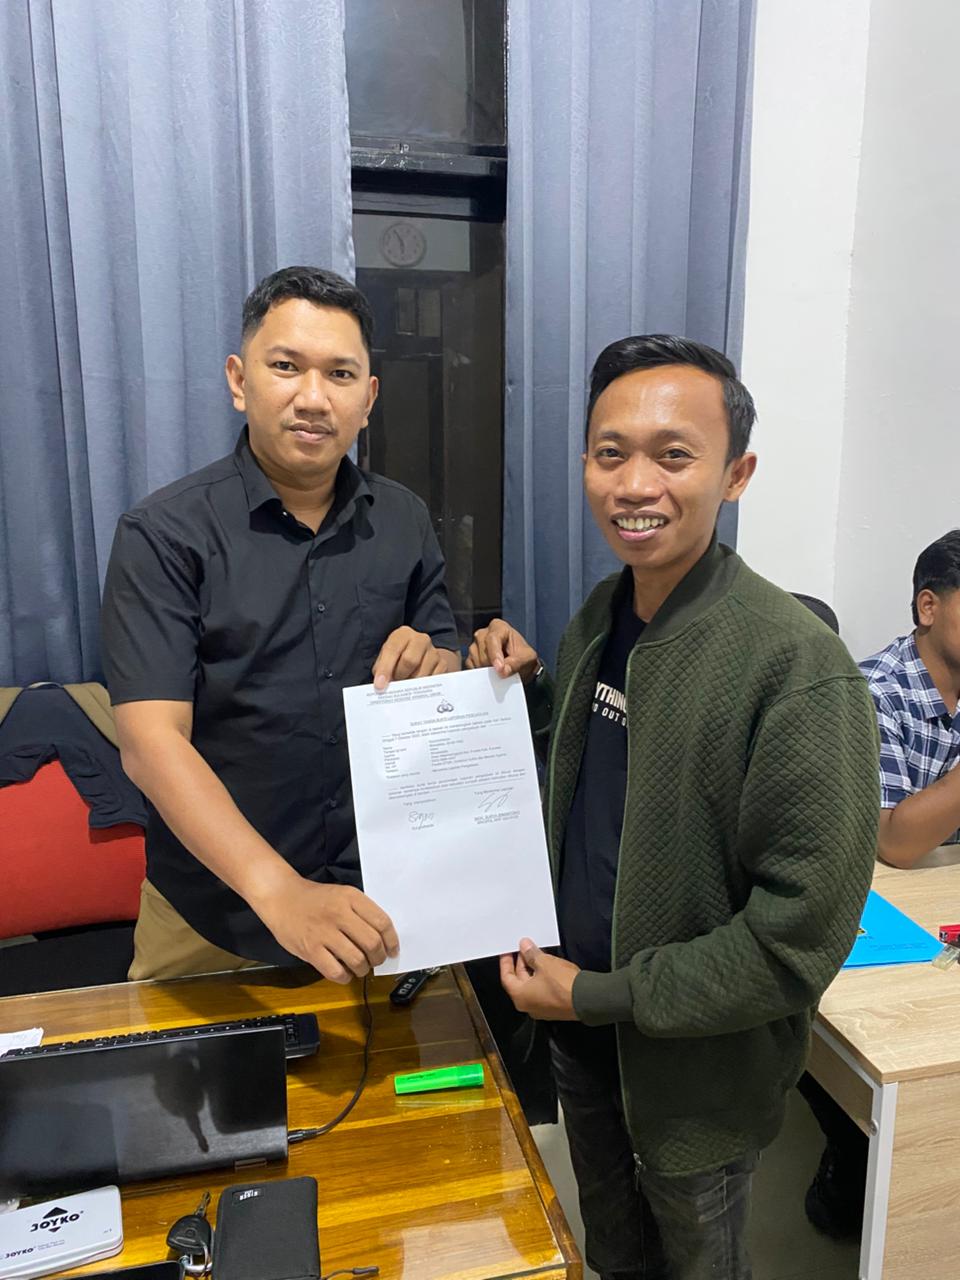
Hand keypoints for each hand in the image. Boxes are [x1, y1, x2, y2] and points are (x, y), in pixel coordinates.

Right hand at [258, 879, 398, 982]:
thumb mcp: (342, 894)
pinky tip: (345, 973)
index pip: (382, 922)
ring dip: (364, 969)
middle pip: (372, 943)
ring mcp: (324, 933)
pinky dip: (345, 977)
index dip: (392, 940)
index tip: (393, 950)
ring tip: (361, 967)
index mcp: (351, 897)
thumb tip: (383, 938)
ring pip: (357, 960)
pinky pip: (336, 972)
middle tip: (377, 960)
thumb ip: (361, 912)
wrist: (281, 897)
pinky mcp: (310, 950)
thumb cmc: (314, 898)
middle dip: (379, 957)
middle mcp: (339, 914)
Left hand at [372, 626, 452, 689]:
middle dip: (400, 676)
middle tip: (396, 683)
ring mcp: (434, 651)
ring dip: (411, 685)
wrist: (422, 656)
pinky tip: (417, 687)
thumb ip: (381, 669)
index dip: (385, 669)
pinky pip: (432, 681)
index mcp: (403, 634)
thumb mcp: (386, 657)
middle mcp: (421, 639)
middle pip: (410, 661)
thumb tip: (381, 685)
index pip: (393, 650)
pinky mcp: (443, 664)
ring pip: (421, 674)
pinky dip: (423, 688)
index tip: (380, 686)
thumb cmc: (399, 657)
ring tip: (405, 685)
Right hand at [465, 619, 539, 683]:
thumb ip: (517, 663)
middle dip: (493, 665)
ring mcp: (475, 646)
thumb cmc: (523, 657)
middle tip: (505, 674)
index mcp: (499, 627)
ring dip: (488, 671)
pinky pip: (472, 668)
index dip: (495, 654)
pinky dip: (481, 675)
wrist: (520, 667)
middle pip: (483, 651)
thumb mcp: (528, 658)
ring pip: (476, 661)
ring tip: (500, 673)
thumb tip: (503, 672)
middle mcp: (483, 634)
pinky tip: (492, 675)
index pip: (493, 639)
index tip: (500, 669)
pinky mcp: (470, 658)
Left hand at [499, 938, 579, 1019]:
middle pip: (519, 981)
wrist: (587, 999)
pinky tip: (548, 966)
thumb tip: (524, 946)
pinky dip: (541, 978)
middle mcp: (528, 1005)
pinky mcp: (554, 1007)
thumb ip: (531, 954)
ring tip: (537, 954)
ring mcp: (541, 1008)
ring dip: (532, 969)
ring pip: (531, 985)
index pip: (506, 977)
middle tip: (524, 948)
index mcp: (520, 997)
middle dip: (521, 963)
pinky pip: (542, 990)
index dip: (506, 962)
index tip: (506, 951)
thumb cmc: (563, 984)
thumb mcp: (544, 963)